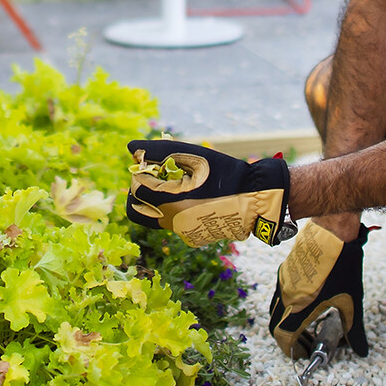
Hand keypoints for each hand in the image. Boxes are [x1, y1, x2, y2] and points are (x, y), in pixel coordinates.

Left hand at [124, 139, 293, 246]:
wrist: (254, 197)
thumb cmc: (223, 171)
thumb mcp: (191, 154)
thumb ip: (158, 150)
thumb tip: (131, 148)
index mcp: (170, 202)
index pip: (136, 188)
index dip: (141, 173)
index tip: (153, 164)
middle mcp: (172, 222)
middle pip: (135, 210)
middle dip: (139, 192)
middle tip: (154, 178)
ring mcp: (182, 232)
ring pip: (153, 218)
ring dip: (154, 202)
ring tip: (174, 185)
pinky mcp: (192, 237)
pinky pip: (171, 223)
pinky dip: (172, 210)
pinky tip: (190, 197)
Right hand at [268, 220, 369, 358]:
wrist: (332, 231)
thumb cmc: (342, 265)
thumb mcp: (351, 300)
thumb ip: (354, 330)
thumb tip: (361, 350)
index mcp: (299, 307)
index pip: (284, 338)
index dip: (292, 351)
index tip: (305, 355)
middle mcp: (286, 296)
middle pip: (275, 327)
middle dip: (288, 340)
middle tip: (307, 345)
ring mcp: (283, 282)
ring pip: (276, 311)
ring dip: (287, 324)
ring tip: (308, 327)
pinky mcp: (284, 271)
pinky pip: (279, 296)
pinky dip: (287, 308)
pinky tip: (307, 305)